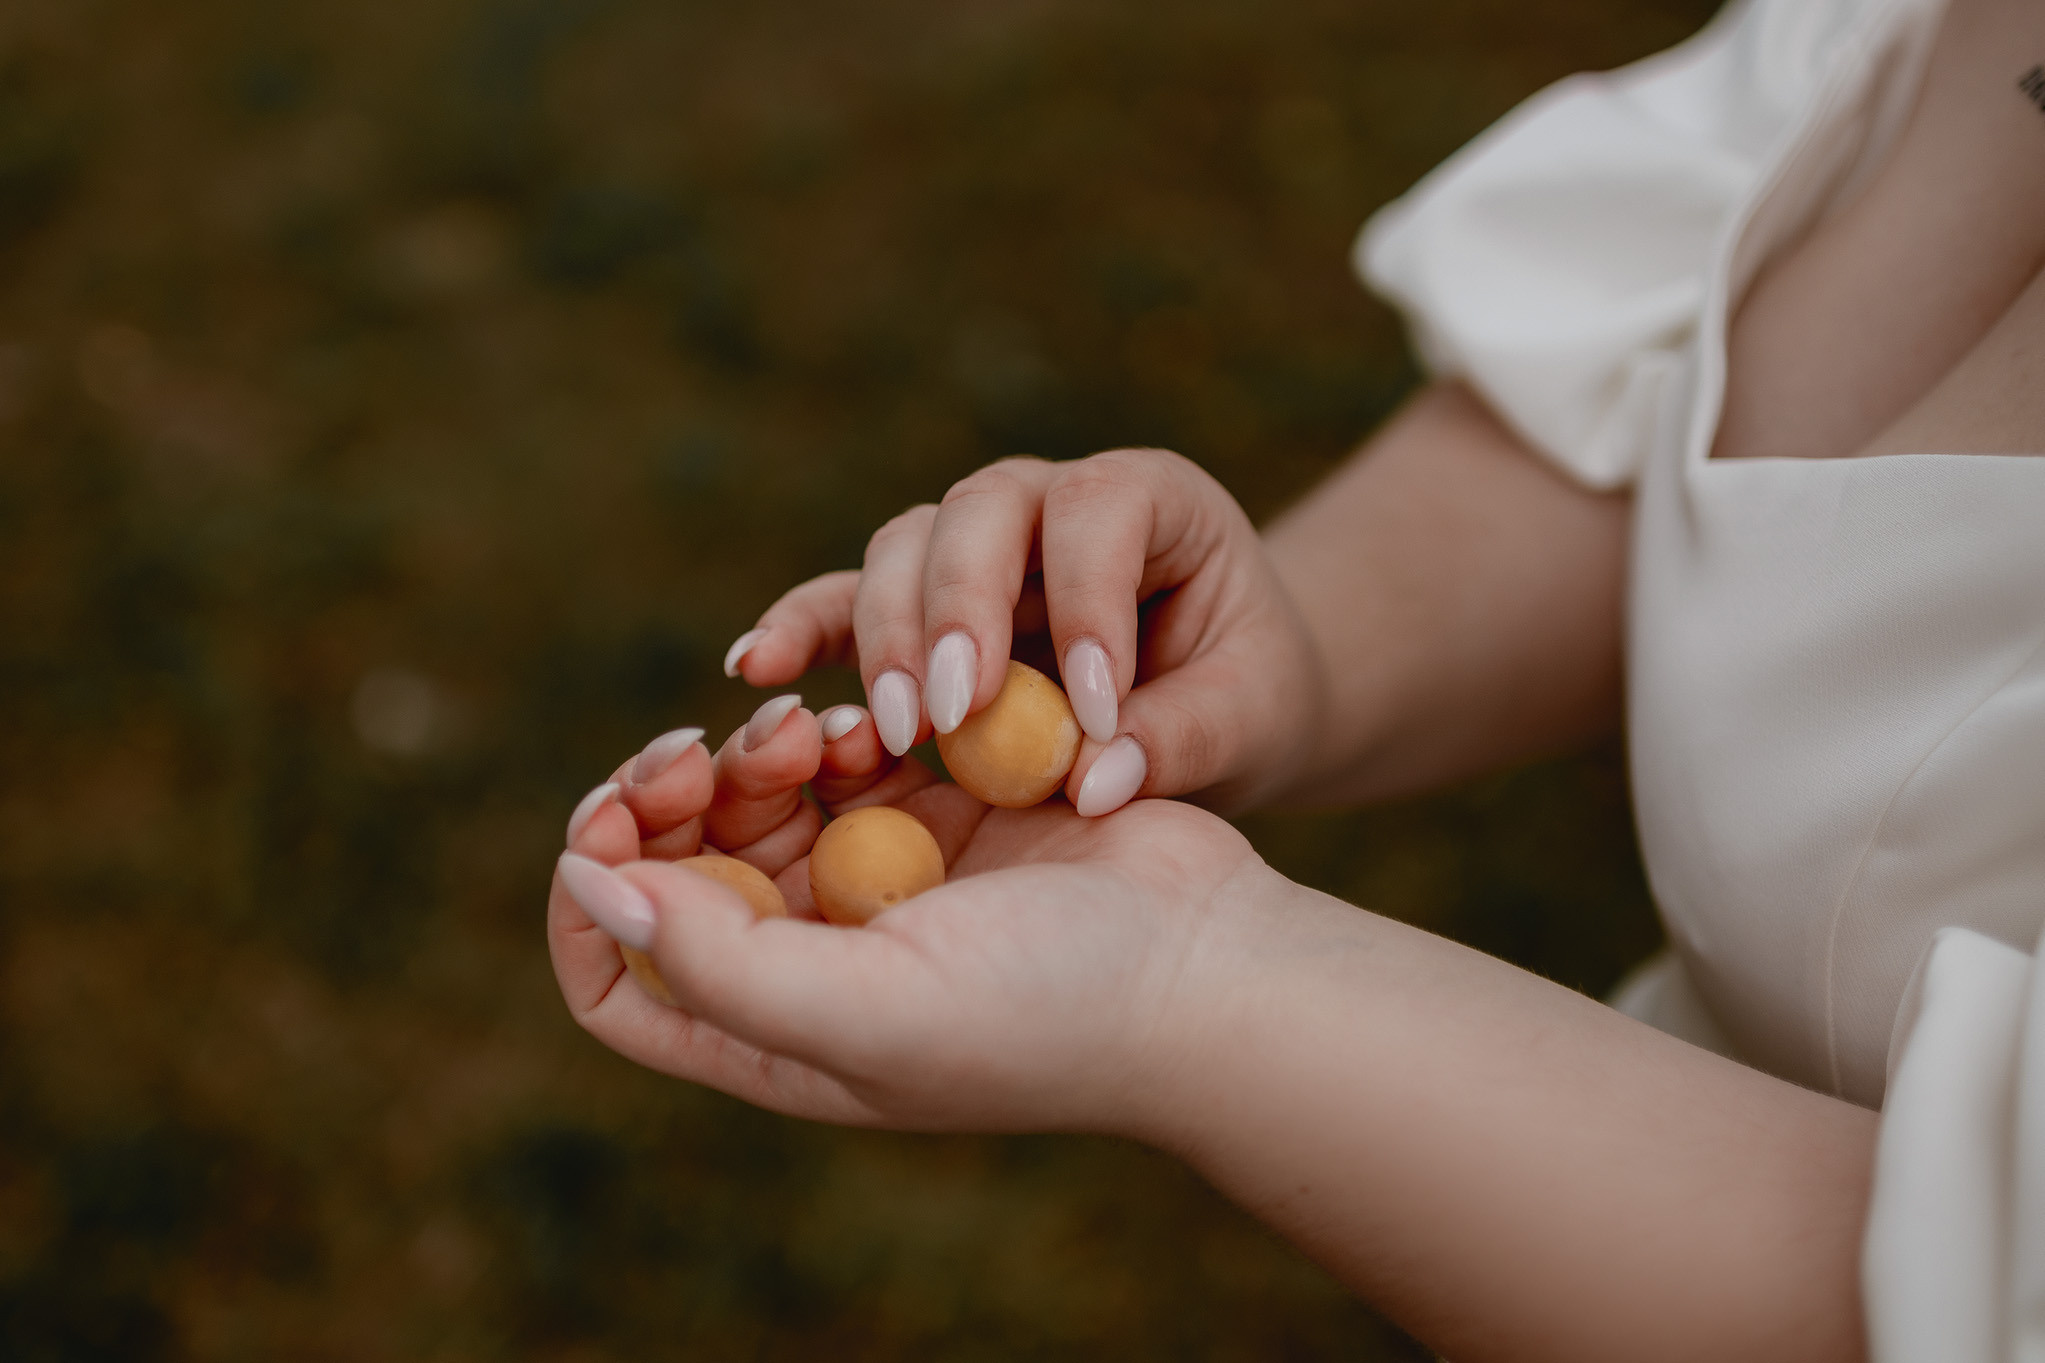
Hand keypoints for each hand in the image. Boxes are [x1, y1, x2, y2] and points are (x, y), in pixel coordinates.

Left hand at [548, 700, 1272, 1133]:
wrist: (1206, 965)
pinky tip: (874, 721)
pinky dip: (839, 725)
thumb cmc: (1047, 1012)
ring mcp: (878, 887)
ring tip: (805, 730)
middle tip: (695, 750)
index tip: (617, 822)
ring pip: (758, 799)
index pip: (619, 980)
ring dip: (756, 748)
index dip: (592, 900)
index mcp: (778, 1036)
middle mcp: (815, 964)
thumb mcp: (871, 1012)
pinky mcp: (939, 819)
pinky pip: (848, 757)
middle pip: (680, 868)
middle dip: (670, 797)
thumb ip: (719, 966)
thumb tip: (588, 886)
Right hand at [720, 450, 1325, 815]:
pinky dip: (800, 629)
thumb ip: (1184, 738)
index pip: (1099, 515)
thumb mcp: (1250, 717)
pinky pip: (844, 600)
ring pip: (903, 546)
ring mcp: (973, 544)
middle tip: (954, 715)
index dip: (1088, 604)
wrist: (1217, 697)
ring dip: (885, 635)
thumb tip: (1093, 782)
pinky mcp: (918, 603)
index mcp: (1149, 499)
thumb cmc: (1243, 694)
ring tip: (890, 734)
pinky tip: (755, 668)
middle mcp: (1048, 501)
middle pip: (978, 511)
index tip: (1094, 714)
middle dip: (959, 609)